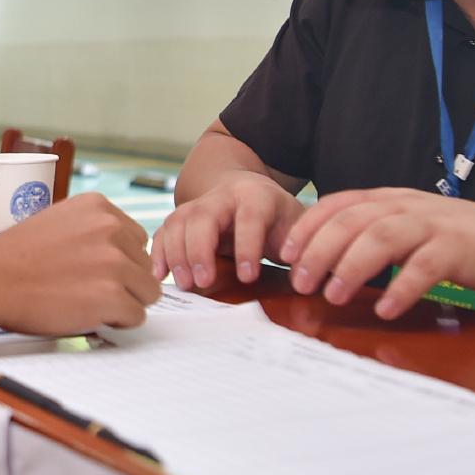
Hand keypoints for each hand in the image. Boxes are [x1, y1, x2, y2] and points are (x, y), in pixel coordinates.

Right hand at [0, 192, 159, 333]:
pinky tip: (88, 314)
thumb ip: (93, 230)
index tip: (93, 270)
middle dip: (123, 282)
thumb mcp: (59, 220)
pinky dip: (116, 322)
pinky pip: (136, 316)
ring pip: (146, 292)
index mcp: (99, 207)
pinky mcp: (112, 296)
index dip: (118, 261)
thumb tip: (121, 250)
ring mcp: (115, 262)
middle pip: (144, 266)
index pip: (136, 240)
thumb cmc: (15, 257)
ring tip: (87, 302)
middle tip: (87, 289)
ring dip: (122, 302)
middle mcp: (112, 229)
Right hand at [150, 174, 303, 289]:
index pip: (250, 217)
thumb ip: (304, 246)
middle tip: (203, 281)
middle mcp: (221, 197)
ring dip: (177, 253)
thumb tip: (316, 275)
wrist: (244, 190)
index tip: (248, 277)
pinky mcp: (180, 218)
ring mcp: (196, 205)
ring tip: (184, 284)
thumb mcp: (295, 224)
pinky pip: (163, 231)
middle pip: (204, 217)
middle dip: (201, 249)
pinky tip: (159, 275)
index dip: (248, 246)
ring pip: (178, 222)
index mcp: (256, 196)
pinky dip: (158, 252)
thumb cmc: (274, 216)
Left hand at [279, 188, 474, 319]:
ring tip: (333, 296)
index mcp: (389, 199)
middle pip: (352, 221)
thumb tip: (320, 260)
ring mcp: (432, 225)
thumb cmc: (453, 239)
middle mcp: (406, 206)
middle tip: (301, 282)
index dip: (308, 227)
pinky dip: (402, 287)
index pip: (337, 204)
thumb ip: (369, 234)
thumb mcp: (406, 226)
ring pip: (382, 238)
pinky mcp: (458, 249)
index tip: (286, 254)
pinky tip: (387, 309)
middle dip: (320, 251)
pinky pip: (424, 267)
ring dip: (352, 267)